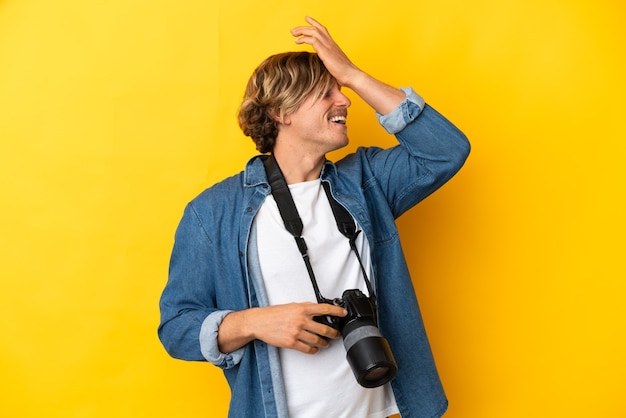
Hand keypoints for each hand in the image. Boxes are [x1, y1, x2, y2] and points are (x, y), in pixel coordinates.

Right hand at [218, 302, 346, 354]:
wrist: (259, 322)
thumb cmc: (274, 313)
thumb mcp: (291, 306)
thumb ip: (305, 308)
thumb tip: (318, 310)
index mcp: (302, 308)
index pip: (324, 309)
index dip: (337, 311)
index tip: (344, 313)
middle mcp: (301, 320)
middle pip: (324, 329)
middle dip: (333, 333)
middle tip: (336, 334)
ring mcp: (296, 332)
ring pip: (317, 341)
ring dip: (324, 343)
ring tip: (326, 343)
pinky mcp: (291, 342)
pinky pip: (307, 349)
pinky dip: (314, 350)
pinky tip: (315, 349)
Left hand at [290, 17, 404, 114]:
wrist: (352, 76)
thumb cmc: (345, 75)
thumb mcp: (334, 67)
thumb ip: (327, 64)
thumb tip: (321, 70)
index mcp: (333, 45)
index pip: (323, 30)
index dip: (315, 23)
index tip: (307, 20)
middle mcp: (331, 43)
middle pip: (317, 28)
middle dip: (304, 27)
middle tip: (293, 30)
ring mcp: (328, 47)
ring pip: (313, 31)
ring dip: (302, 31)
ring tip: (293, 33)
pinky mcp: (325, 52)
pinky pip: (313, 40)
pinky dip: (304, 39)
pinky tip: (297, 42)